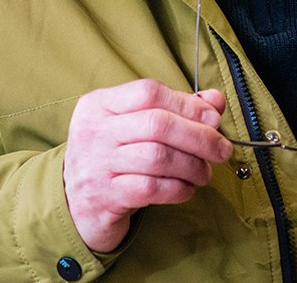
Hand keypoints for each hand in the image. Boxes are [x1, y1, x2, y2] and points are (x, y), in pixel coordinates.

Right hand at [63, 79, 231, 252]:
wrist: (74, 205)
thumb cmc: (111, 157)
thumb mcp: (133, 126)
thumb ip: (174, 109)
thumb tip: (215, 101)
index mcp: (99, 104)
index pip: (148, 92)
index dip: (187, 104)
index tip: (213, 118)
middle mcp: (94, 131)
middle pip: (157, 124)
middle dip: (199, 136)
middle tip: (221, 149)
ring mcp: (96, 165)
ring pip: (157, 157)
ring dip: (192, 165)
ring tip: (205, 173)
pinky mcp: (104, 198)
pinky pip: (151, 189)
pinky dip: (177, 189)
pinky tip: (187, 189)